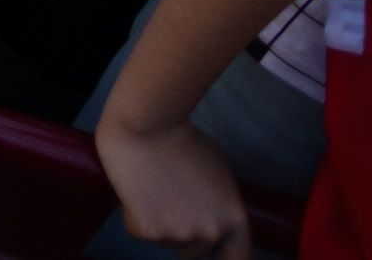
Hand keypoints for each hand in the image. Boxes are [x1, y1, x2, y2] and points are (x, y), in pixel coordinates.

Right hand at [93, 115, 249, 259]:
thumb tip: (211, 212)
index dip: (220, 256)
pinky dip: (134, 216)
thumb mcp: (218, 169)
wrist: (145, 124)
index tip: (209, 254)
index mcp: (234, 218)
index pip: (237, 258)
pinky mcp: (148, 231)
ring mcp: (179, 235)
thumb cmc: (181, 136)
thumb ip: (219, 200)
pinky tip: (136, 190)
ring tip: (152, 189)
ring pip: (165, 242)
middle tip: (169, 205)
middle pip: (195, 253)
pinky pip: (140, 231)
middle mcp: (210, 232)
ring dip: (157, 224)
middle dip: (182, 234)